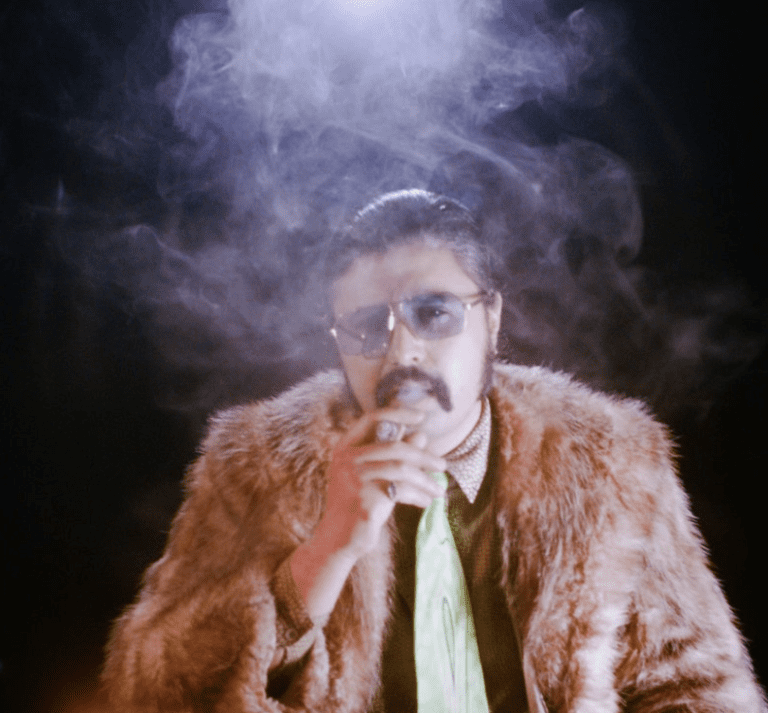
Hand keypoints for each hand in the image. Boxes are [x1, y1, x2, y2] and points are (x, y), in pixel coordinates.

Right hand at [315, 406, 446, 558]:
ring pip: (401, 468)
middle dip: (423, 456)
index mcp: (345, 448)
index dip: (397, 413)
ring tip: (439, 490)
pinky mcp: (365, 499)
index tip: (421, 417)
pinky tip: (427, 502)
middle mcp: (346, 459)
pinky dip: (418, 495)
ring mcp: (354, 479)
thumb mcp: (374, 475)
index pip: (371, 419)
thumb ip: (393, 455)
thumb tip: (422, 435)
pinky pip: (401, 490)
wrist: (338, 539)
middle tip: (443, 465)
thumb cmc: (358, 503)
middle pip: (394, 446)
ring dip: (425, 479)